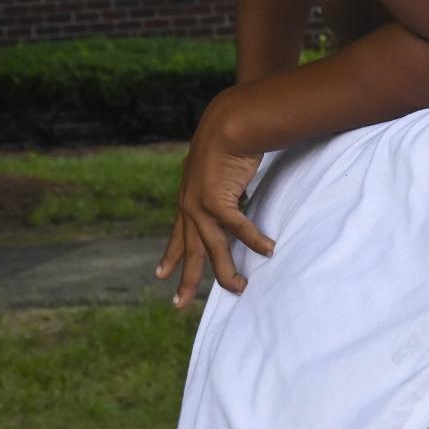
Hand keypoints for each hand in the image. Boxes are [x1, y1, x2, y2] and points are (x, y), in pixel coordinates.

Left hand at [157, 89, 272, 307]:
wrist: (228, 122)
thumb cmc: (229, 140)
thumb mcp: (219, 169)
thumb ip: (221, 186)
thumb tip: (233, 193)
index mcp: (188, 198)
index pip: (177, 233)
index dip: (169, 255)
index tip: (160, 275)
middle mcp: (189, 205)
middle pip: (188, 250)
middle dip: (185, 279)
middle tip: (179, 305)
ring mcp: (199, 204)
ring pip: (211, 247)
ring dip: (226, 270)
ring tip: (239, 287)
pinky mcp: (215, 200)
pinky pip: (237, 228)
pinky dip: (254, 240)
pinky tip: (269, 250)